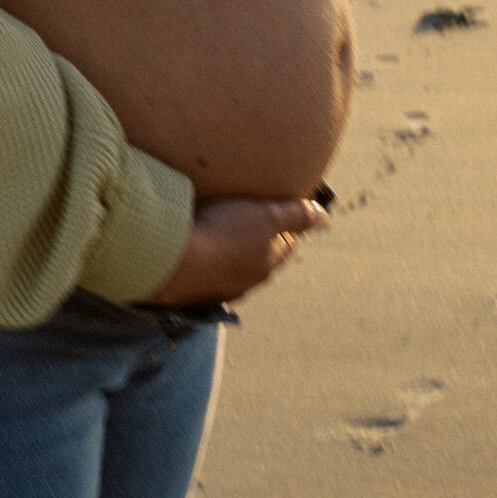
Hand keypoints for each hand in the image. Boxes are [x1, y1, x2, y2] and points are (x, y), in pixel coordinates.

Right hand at [139, 196, 327, 306]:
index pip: (287, 243)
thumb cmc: (222, 233)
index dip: (286, 224)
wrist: (172, 263)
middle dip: (259, 239)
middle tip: (248, 214)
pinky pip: (209, 273)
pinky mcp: (196, 290)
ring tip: (220, 230)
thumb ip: (296, 216)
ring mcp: (221, 288)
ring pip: (235, 267)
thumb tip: (325, 217)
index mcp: (270, 262)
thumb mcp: (265, 216)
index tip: (278, 207)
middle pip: (262, 256)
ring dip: (231, 251)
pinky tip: (198, 248)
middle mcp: (249, 281)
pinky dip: (209, 260)